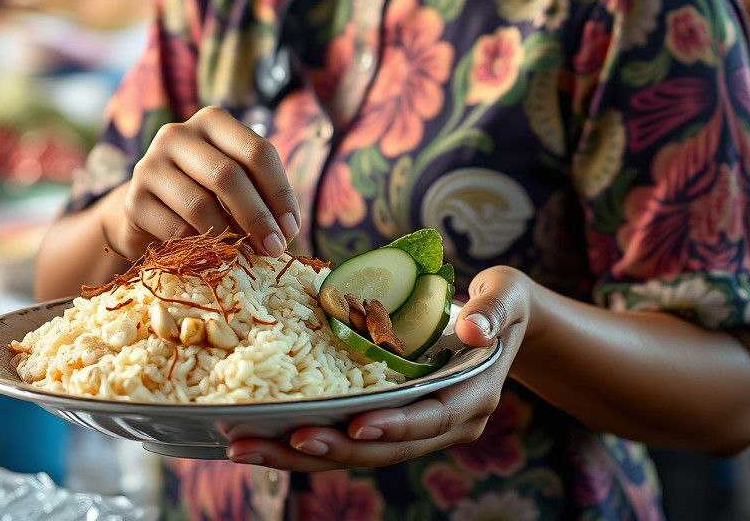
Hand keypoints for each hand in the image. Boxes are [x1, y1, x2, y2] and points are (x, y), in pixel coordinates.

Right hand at [103, 106, 300, 258]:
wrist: (149, 211)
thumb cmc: (206, 193)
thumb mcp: (234, 182)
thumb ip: (260, 195)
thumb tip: (285, 231)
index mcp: (213, 120)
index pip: (257, 151)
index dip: (279, 193)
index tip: (291, 229)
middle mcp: (177, 134)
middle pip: (228, 176)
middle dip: (258, 218)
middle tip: (274, 249)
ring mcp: (149, 164)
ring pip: (200, 205)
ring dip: (229, 237)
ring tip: (243, 254)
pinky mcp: (133, 199)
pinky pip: (175, 230)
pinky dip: (198, 247)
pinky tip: (206, 252)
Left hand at [226, 265, 532, 470]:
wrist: (503, 322)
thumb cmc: (502, 304)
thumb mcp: (505, 297)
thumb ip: (492, 311)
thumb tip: (473, 331)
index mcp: (471, 396)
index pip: (429, 419)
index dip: (394, 426)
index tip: (354, 427)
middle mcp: (443, 421)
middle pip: (381, 448)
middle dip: (325, 449)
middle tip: (268, 443)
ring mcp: (416, 425)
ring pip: (357, 451)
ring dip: (301, 452)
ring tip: (244, 447)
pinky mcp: (392, 417)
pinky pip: (349, 434)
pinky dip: (309, 435)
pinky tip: (265, 433)